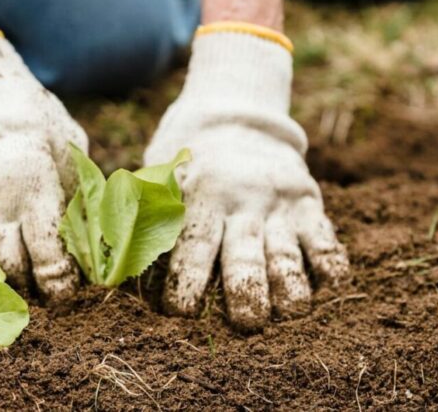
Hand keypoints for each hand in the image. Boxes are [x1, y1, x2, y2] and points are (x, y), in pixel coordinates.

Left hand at [144, 29, 347, 330]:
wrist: (237, 114)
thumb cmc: (186, 160)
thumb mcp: (159, 176)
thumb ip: (140, 216)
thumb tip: (108, 268)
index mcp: (198, 194)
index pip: (192, 244)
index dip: (186, 281)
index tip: (180, 312)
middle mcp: (241, 200)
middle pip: (244, 255)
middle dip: (245, 293)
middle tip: (246, 324)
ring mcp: (278, 202)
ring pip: (287, 253)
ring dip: (289, 289)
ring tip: (288, 313)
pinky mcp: (308, 202)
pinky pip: (325, 237)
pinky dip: (329, 263)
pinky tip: (327, 285)